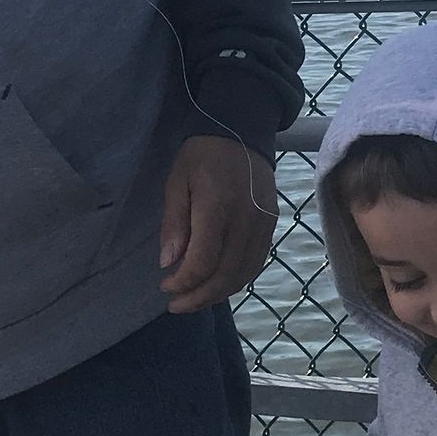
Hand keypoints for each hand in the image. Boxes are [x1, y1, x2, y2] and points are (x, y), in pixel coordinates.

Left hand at [160, 134, 277, 313]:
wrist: (241, 131)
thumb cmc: (202, 156)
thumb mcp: (177, 182)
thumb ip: (174, 223)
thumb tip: (168, 262)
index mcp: (218, 207)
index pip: (204, 261)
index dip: (184, 282)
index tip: (165, 286)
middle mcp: (246, 220)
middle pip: (226, 275)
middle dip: (199, 297)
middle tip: (176, 305)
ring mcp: (264, 224)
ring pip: (244, 274)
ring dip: (218, 293)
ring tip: (194, 299)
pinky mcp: (272, 226)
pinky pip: (256, 263)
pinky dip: (236, 280)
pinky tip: (217, 284)